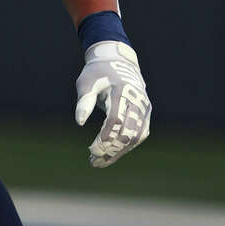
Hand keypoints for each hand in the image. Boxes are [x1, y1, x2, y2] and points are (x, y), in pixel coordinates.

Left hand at [75, 40, 151, 167]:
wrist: (118, 63)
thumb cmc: (98, 73)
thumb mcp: (86, 81)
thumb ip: (84, 100)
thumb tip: (79, 122)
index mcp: (123, 91)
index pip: (117, 119)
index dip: (106, 136)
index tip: (92, 149)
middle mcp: (138, 101)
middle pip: (128, 131)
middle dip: (111, 149)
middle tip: (93, 161)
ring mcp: (144, 109)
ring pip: (135, 137)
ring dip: (118, 152)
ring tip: (99, 162)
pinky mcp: (145, 115)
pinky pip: (138, 135)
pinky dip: (125, 146)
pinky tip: (111, 155)